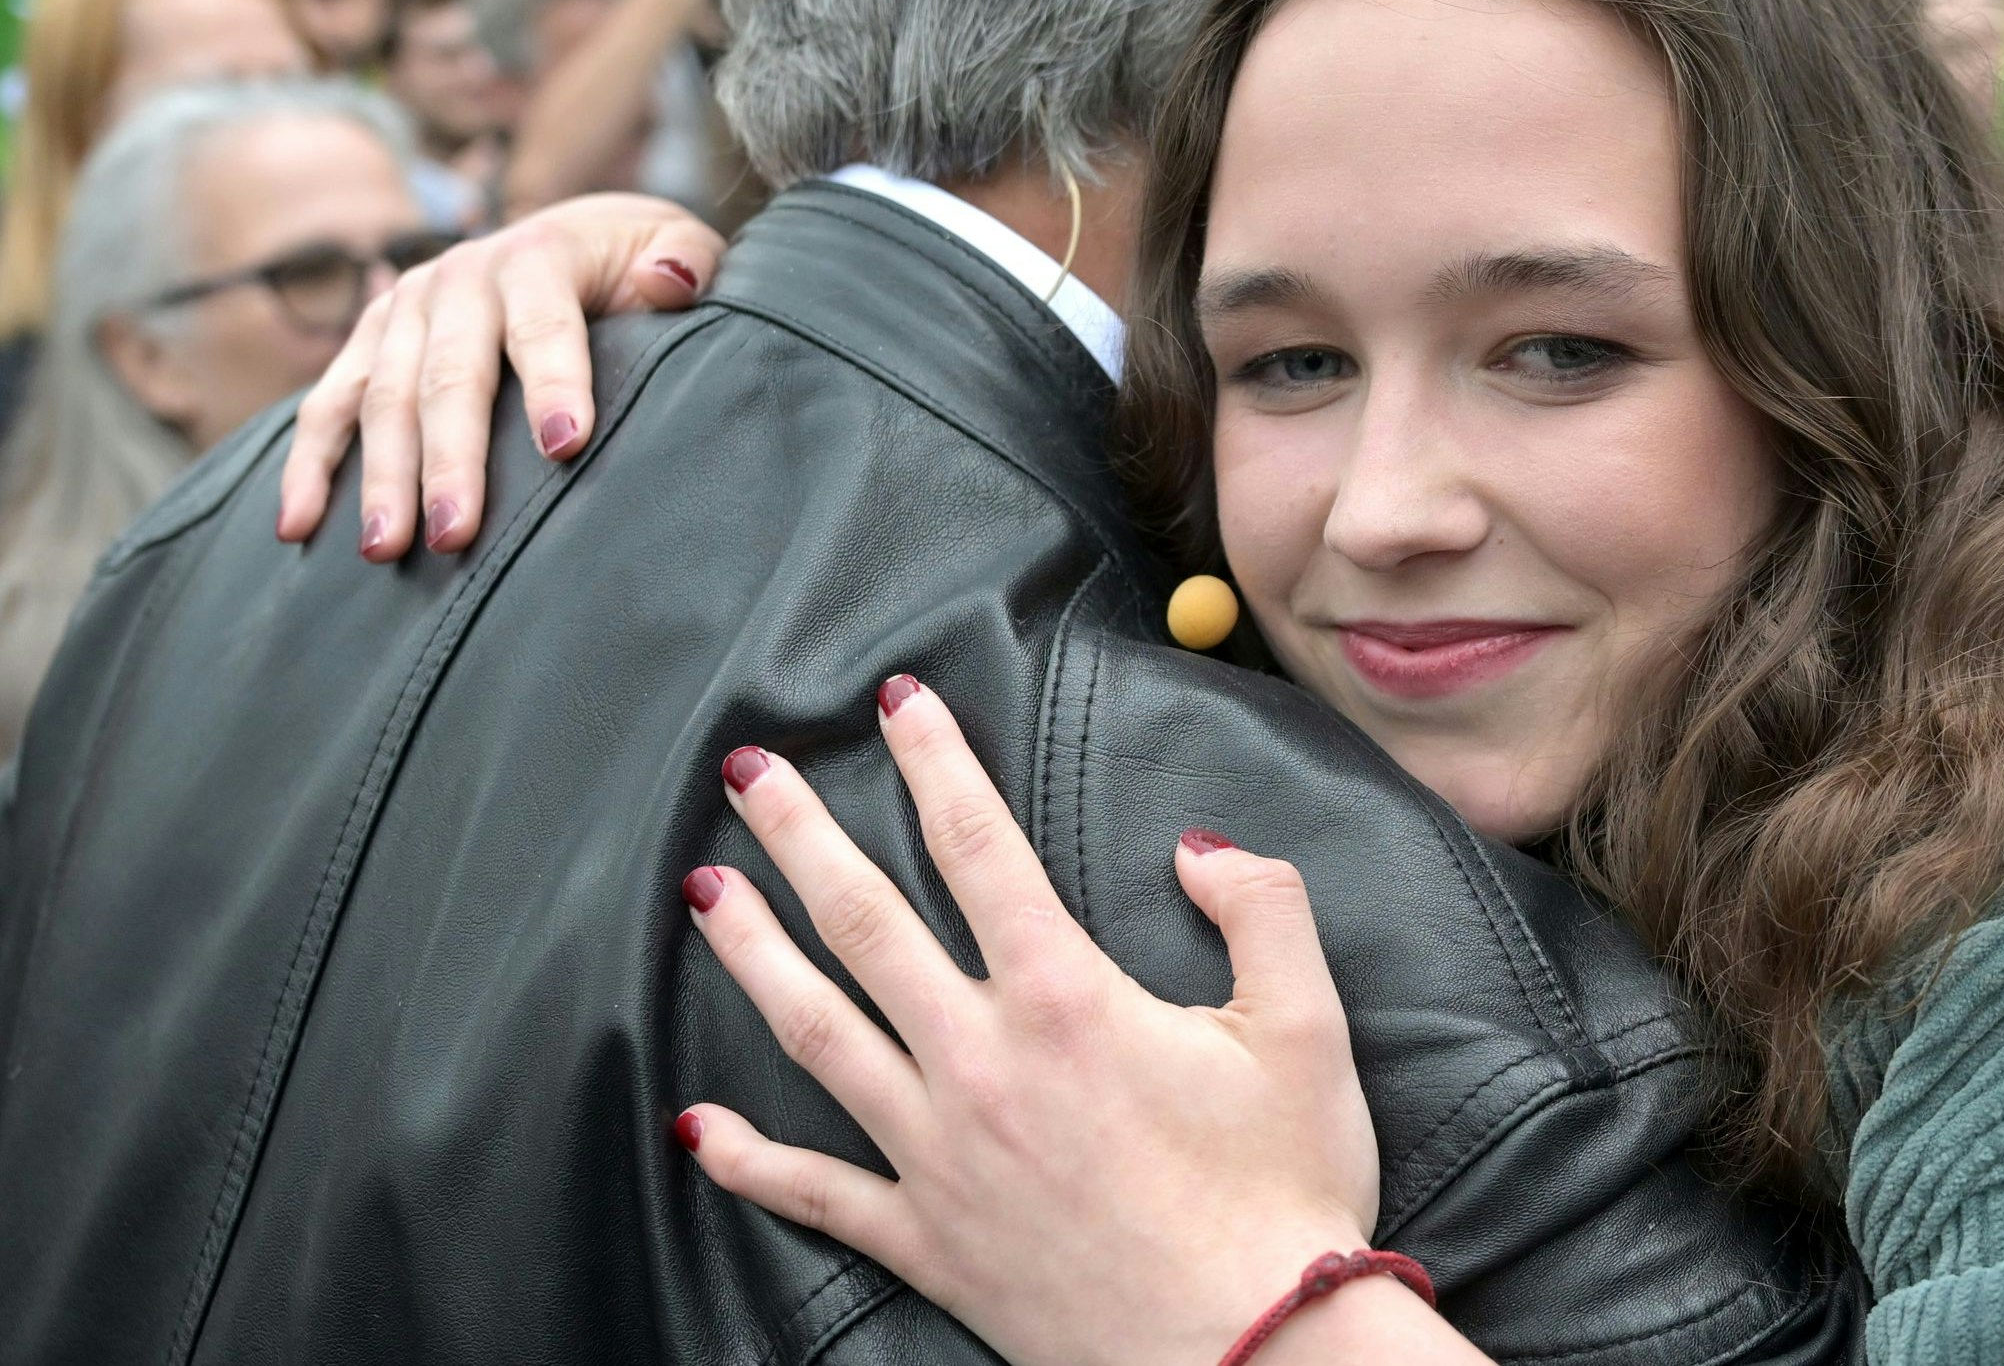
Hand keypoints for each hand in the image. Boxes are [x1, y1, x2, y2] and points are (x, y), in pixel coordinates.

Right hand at [272, 192, 721, 556]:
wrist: (575, 234)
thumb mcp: (674, 247)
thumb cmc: (634, 263)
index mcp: (538, 255)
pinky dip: (307, 464)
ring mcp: (406, 308)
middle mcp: (460, 275)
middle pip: (450, 376)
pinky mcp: (371, 340)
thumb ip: (684, 263)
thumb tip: (666, 283)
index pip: (545, 324)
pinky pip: (328, 404)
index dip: (554, 382)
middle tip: (453, 534)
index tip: (566, 446)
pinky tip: (296, 525)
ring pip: (381, 397)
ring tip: (384, 549)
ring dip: (378, 475)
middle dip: (450, 459)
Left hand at [676, 681, 1398, 1365]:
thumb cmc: (1285, 1193)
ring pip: (815, 1034)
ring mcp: (940, 1156)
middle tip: (747, 769)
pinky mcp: (929, 1241)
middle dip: (798, 835)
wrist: (1258, 1351)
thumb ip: (1259, 908)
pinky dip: (749, 1161)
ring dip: (750, 955)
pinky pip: (816, 1193)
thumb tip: (1198, 844)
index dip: (931, 762)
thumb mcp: (1306, 1029)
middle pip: (864, 922)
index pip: (976, 846)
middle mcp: (981, 1064)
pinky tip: (696, 1128)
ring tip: (703, 893)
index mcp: (1066, 999)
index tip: (894, 703)